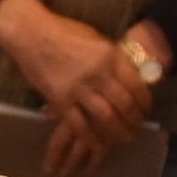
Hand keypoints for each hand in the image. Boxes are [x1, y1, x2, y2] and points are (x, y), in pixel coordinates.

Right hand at [0, 0, 142, 159]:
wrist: (30, 33)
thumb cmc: (63, 31)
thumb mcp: (96, 39)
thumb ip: (111, 58)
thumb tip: (127, 74)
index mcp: (110, 56)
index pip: (136, 85)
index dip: (145, 102)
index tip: (146, 110)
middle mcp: (98, 73)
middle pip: (124, 104)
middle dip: (134, 120)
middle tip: (137, 128)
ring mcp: (78, 88)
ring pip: (106, 117)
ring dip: (118, 132)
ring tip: (124, 138)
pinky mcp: (60, 99)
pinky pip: (79, 124)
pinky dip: (91, 138)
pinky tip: (98, 145)